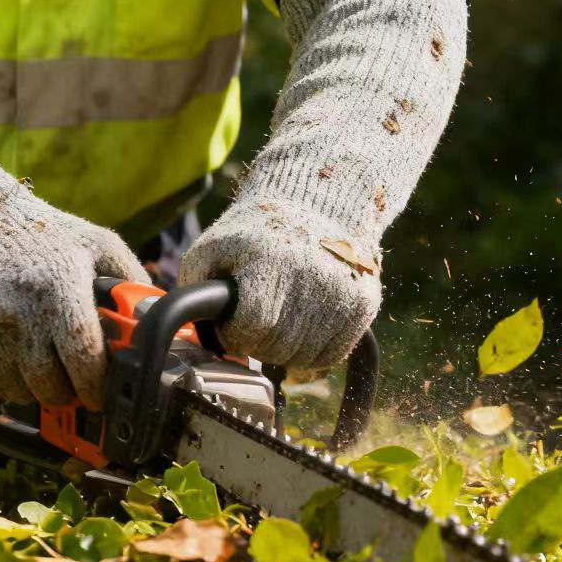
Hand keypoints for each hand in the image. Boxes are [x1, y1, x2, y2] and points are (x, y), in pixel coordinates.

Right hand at [0, 198, 147, 407]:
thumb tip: (160, 319)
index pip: (85, 362)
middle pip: (52, 389)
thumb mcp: (91, 243)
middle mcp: (15, 317)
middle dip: (65, 388)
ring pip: (17, 394)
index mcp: (56, 289)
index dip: (96, 386)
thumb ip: (132, 280)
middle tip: (65, 371)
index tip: (99, 391)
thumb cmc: (32, 236)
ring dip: (29, 384)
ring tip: (28, 350)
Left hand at [177, 202, 379, 368]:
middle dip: (258, 344)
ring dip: (284, 351)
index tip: (233, 324)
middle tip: (254, 324)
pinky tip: (301, 328)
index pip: (252, 326)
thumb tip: (196, 332)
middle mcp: (312, 278)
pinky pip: (332, 355)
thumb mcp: (212, 248)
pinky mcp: (365, 304)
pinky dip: (312, 351)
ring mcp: (344, 292)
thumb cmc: (255, 233)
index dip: (236, 334)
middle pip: (277, 346)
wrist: (318, 203)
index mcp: (270, 262)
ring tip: (277, 322)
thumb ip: (196, 290)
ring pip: (305, 357)